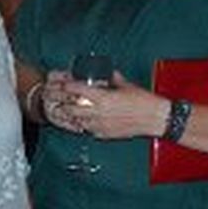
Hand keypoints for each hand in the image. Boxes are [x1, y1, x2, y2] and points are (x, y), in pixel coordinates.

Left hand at [47, 70, 165, 139]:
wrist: (155, 118)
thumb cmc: (143, 101)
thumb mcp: (126, 85)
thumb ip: (113, 79)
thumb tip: (107, 73)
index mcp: (102, 97)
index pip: (76, 90)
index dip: (65, 86)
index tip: (59, 83)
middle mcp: (97, 112)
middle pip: (70, 107)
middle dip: (60, 102)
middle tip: (53, 97)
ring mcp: (99, 125)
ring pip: (75, 120)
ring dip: (67, 115)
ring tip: (60, 110)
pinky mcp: (103, 134)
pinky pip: (86, 130)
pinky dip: (80, 124)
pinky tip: (77, 121)